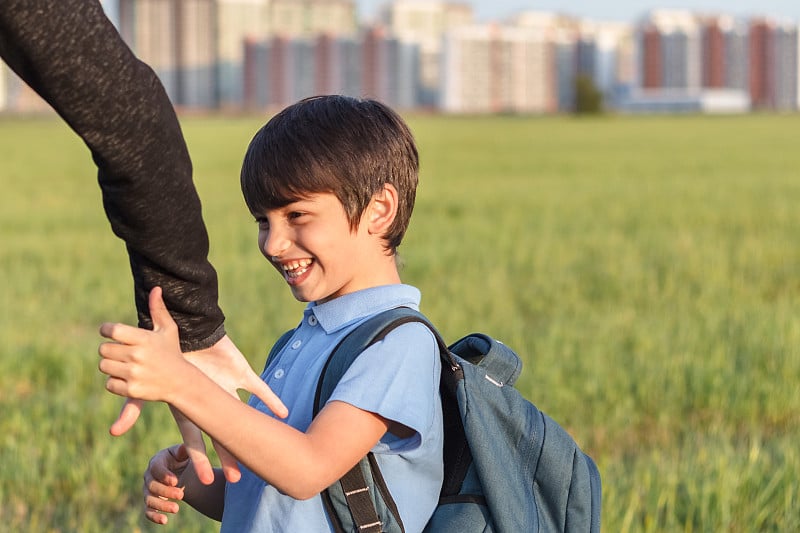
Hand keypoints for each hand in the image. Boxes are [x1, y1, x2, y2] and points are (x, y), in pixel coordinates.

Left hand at [99, 286, 186, 401]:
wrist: (181, 382)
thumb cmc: (172, 352)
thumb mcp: (168, 330)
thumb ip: (158, 310)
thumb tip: (155, 289)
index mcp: (144, 339)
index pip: (112, 330)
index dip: (106, 330)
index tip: (109, 332)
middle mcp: (138, 356)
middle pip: (104, 349)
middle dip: (110, 350)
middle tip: (122, 352)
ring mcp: (134, 374)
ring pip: (104, 366)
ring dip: (111, 365)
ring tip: (126, 365)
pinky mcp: (131, 390)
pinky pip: (109, 383)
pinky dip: (116, 382)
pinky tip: (129, 378)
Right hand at [101, 287, 288, 483]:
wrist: (186, 329)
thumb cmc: (166, 355)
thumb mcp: (147, 386)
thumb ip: (133, 407)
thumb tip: (114, 432)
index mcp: (190, 406)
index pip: (195, 437)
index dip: (199, 458)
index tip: (205, 479)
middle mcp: (211, 401)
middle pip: (221, 434)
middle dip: (227, 455)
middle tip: (235, 478)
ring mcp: (227, 388)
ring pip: (243, 415)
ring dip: (253, 432)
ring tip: (265, 452)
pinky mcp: (241, 373)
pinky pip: (259, 388)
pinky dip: (271, 399)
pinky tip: (282, 412)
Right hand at [143, 444, 189, 524]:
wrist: (182, 470)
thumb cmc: (183, 458)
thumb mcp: (185, 452)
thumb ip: (184, 450)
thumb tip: (184, 448)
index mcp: (157, 461)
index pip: (156, 468)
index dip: (164, 475)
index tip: (175, 481)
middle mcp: (149, 475)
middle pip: (152, 485)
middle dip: (166, 491)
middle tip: (181, 495)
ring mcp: (148, 489)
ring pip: (149, 499)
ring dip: (162, 505)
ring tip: (176, 509)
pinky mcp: (151, 501)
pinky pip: (148, 511)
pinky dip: (154, 516)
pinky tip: (164, 521)